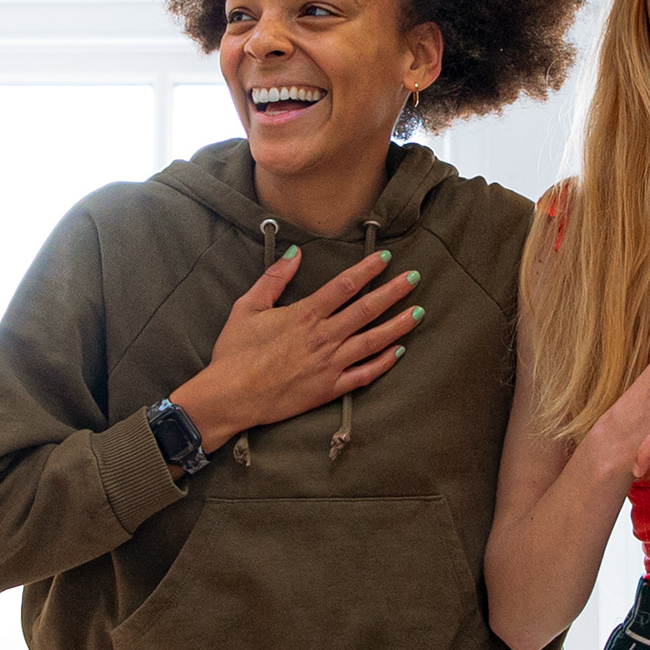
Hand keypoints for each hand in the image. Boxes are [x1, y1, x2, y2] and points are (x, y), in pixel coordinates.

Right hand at [172, 246, 424, 443]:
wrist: (230, 397)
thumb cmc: (235, 352)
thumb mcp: (247, 307)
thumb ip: (274, 279)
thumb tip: (295, 253)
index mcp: (304, 315)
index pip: (344, 286)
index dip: (366, 269)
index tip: (384, 257)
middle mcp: (323, 338)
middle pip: (366, 310)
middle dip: (393, 291)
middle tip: (415, 277)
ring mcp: (329, 365)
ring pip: (372, 341)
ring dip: (398, 325)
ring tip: (418, 312)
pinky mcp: (329, 388)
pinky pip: (364, 374)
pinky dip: (383, 363)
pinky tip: (399, 352)